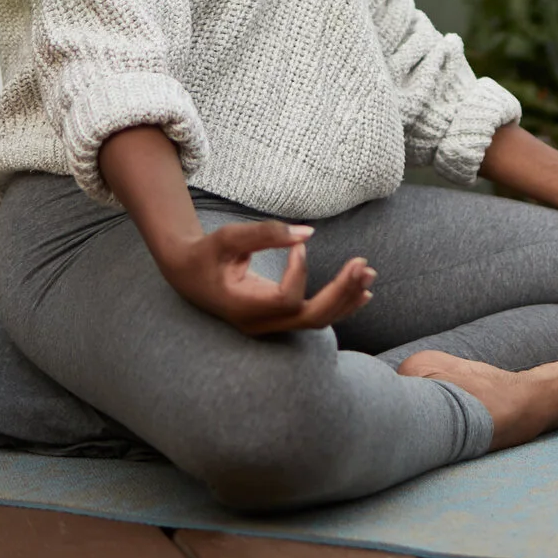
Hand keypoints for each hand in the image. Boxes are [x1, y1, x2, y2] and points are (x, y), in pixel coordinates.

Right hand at [156, 220, 375, 335]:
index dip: (299, 273)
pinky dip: (339, 304)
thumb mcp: (228, 238)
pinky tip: (362, 292)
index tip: (299, 246)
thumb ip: (265, 233)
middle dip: (340, 292)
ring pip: (317, 321)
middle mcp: (260, 323)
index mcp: (243, 308)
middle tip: (362, 265)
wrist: (189, 274)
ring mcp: (271, 325)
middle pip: (311, 317)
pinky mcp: (280, 318)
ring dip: (346, 297)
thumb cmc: (206, 254)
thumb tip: (308, 233)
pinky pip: (314, 317)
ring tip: (368, 273)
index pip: (286, 300)